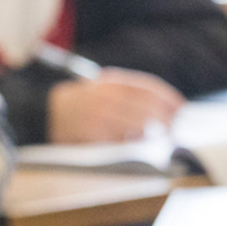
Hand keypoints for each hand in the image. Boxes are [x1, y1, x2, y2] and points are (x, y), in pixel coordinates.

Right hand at [47, 67, 184, 142]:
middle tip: (176, 127)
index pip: (149, 87)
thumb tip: (163, 107)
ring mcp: (100, 116)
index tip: (181, 107)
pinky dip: (135, 142)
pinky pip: (122, 140)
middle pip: (148, 108)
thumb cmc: (82, 103)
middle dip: (166, 119)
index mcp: (111, 82)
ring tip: (164, 137)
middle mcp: (107, 97)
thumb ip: (129, 93)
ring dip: (155, 133)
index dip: (169, 98)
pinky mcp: (94, 136)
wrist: (46, 113)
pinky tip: (141, 143)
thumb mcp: (103, 87)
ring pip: (138, 125)